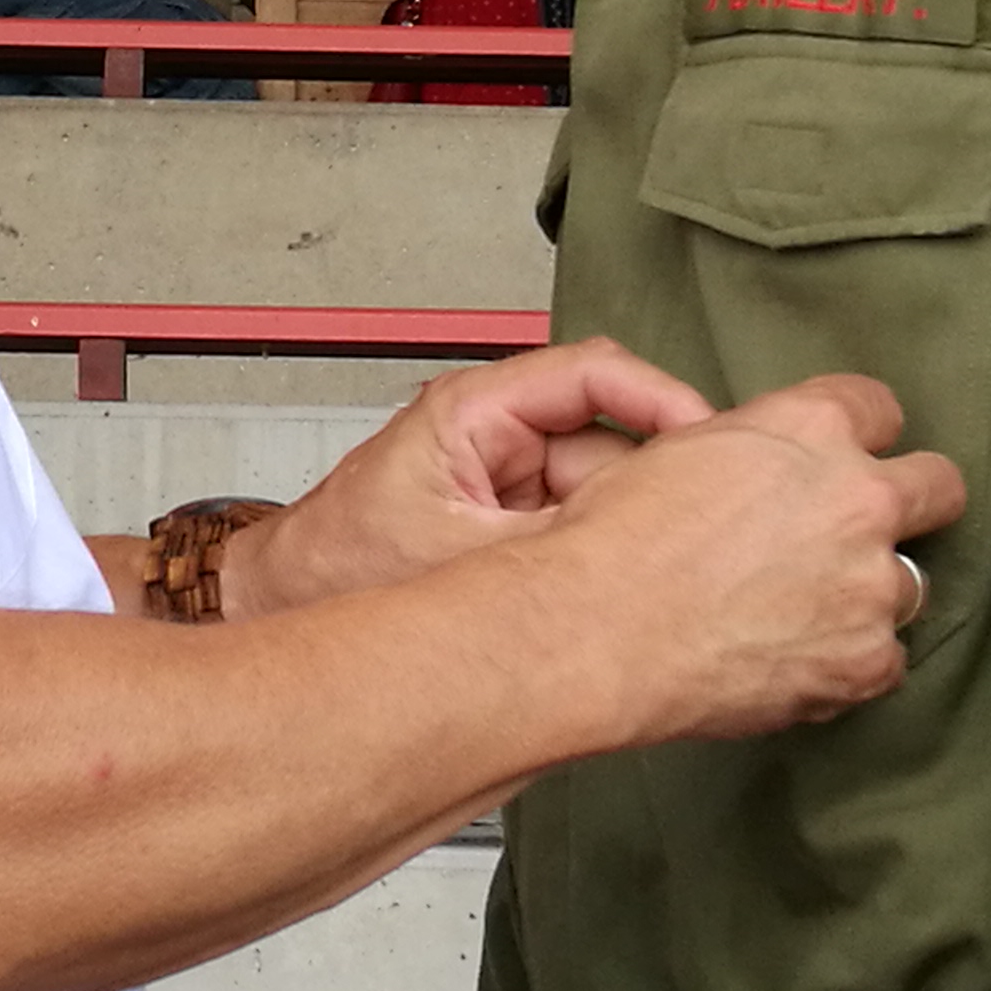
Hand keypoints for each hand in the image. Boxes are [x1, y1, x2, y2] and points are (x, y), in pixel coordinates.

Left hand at [228, 338, 711, 617]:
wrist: (277, 616)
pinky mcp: (507, 530)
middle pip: (611, 440)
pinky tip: (623, 600)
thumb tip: (644, 542)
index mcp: (476, 411)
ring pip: (602, 493)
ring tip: (656, 577)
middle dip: (653, 486)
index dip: (663, 402)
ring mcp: (505, 485)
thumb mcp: (459, 556)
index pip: (596, 374)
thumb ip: (553, 541)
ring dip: (628, 532)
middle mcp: (496, 437)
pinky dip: (602, 562)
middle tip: (699, 531)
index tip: (713, 445)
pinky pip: (578, 532)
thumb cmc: (334, 570)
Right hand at [533, 373, 967, 747]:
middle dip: (912, 504)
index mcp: (814, 427)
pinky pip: (884, 660)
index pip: (882, 408)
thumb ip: (763, 447)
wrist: (598, 627)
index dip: (860, 436)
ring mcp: (871, 583)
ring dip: (867, 594)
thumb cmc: (620, 537)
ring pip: (908, 583)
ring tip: (802, 611)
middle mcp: (860, 497)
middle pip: (940, 487)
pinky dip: (847, 662)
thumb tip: (781, 468)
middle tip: (862, 530)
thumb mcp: (686, 445)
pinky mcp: (866, 660)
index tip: (844, 458)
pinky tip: (793, 657)